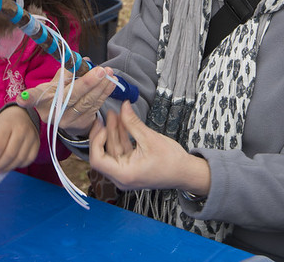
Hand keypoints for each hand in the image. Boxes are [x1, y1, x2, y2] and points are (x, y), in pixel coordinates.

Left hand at [0, 106, 39, 173]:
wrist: (22, 114)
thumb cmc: (6, 121)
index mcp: (7, 124)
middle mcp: (22, 130)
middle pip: (10, 154)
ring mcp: (31, 137)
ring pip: (19, 159)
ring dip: (8, 167)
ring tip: (0, 169)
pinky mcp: (37, 144)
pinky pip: (29, 160)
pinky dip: (19, 165)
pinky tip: (11, 165)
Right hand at [17, 65, 115, 134]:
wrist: (63, 117)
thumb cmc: (58, 94)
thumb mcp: (56, 83)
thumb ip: (67, 72)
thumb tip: (83, 61)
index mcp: (42, 100)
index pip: (35, 97)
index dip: (28, 98)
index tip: (23, 98)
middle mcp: (52, 112)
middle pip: (70, 96)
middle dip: (88, 83)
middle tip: (101, 71)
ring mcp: (66, 121)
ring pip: (86, 102)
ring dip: (101, 87)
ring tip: (110, 74)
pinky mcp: (80, 125)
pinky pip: (95, 107)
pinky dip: (104, 94)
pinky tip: (111, 84)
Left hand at [89, 101, 210, 194]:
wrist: (186, 173)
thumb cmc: (172, 162)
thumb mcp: (149, 138)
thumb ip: (133, 122)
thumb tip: (123, 106)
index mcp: (124, 174)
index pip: (97, 160)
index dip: (96, 141)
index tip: (103, 126)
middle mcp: (122, 177)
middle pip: (104, 153)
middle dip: (106, 132)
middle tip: (107, 115)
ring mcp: (126, 172)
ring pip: (113, 150)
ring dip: (114, 132)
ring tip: (115, 114)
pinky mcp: (131, 167)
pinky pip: (122, 151)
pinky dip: (122, 137)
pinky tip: (122, 122)